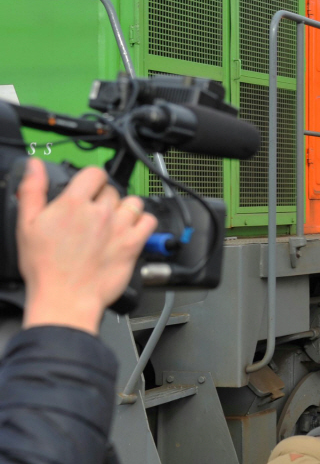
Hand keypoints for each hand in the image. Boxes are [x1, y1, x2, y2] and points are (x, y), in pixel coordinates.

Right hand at [17, 159, 157, 334]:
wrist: (64, 299)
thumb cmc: (45, 268)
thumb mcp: (26, 225)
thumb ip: (33, 190)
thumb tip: (35, 165)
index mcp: (73, 204)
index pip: (94, 173)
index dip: (90, 179)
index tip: (87, 189)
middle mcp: (100, 212)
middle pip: (112, 189)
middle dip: (102, 199)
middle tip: (92, 216)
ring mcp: (119, 227)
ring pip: (133, 202)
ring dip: (125, 209)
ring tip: (112, 222)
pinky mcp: (133, 244)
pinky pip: (149, 221)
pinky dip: (143, 223)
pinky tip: (130, 230)